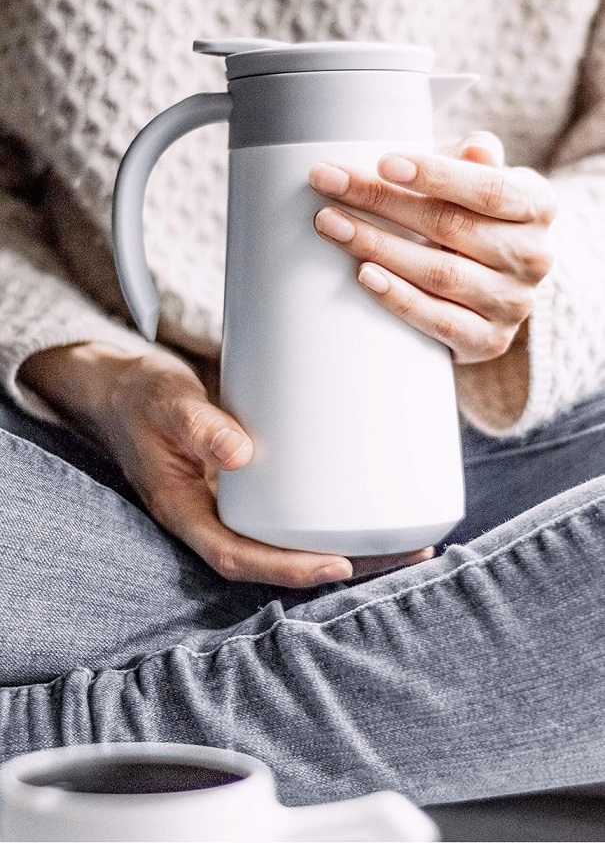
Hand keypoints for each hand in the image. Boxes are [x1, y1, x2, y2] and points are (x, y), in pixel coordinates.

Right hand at [21, 343, 431, 585]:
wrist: (124, 389)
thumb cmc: (139, 398)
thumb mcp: (162, 404)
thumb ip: (196, 425)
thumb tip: (242, 453)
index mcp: (186, 512)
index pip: (237, 558)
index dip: (287, 570)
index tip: (338, 566)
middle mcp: (216, 516)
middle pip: (282, 559)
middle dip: (346, 565)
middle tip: (408, 553)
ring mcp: (237, 502)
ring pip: (296, 538)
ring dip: (354, 545)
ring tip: (412, 538)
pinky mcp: (254, 483)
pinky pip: (296, 508)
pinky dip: (336, 512)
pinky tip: (376, 500)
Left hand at [308, 131, 556, 363]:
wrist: (487, 292)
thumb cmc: (473, 222)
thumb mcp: (481, 183)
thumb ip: (477, 160)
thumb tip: (474, 148)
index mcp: (537, 207)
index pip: (487, 188)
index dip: (436, 175)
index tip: (383, 163)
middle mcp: (533, 257)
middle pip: (450, 227)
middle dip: (381, 202)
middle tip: (328, 184)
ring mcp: (512, 304)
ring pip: (438, 274)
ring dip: (377, 246)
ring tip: (331, 225)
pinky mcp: (487, 342)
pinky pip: (438, 321)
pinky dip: (397, 297)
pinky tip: (364, 274)